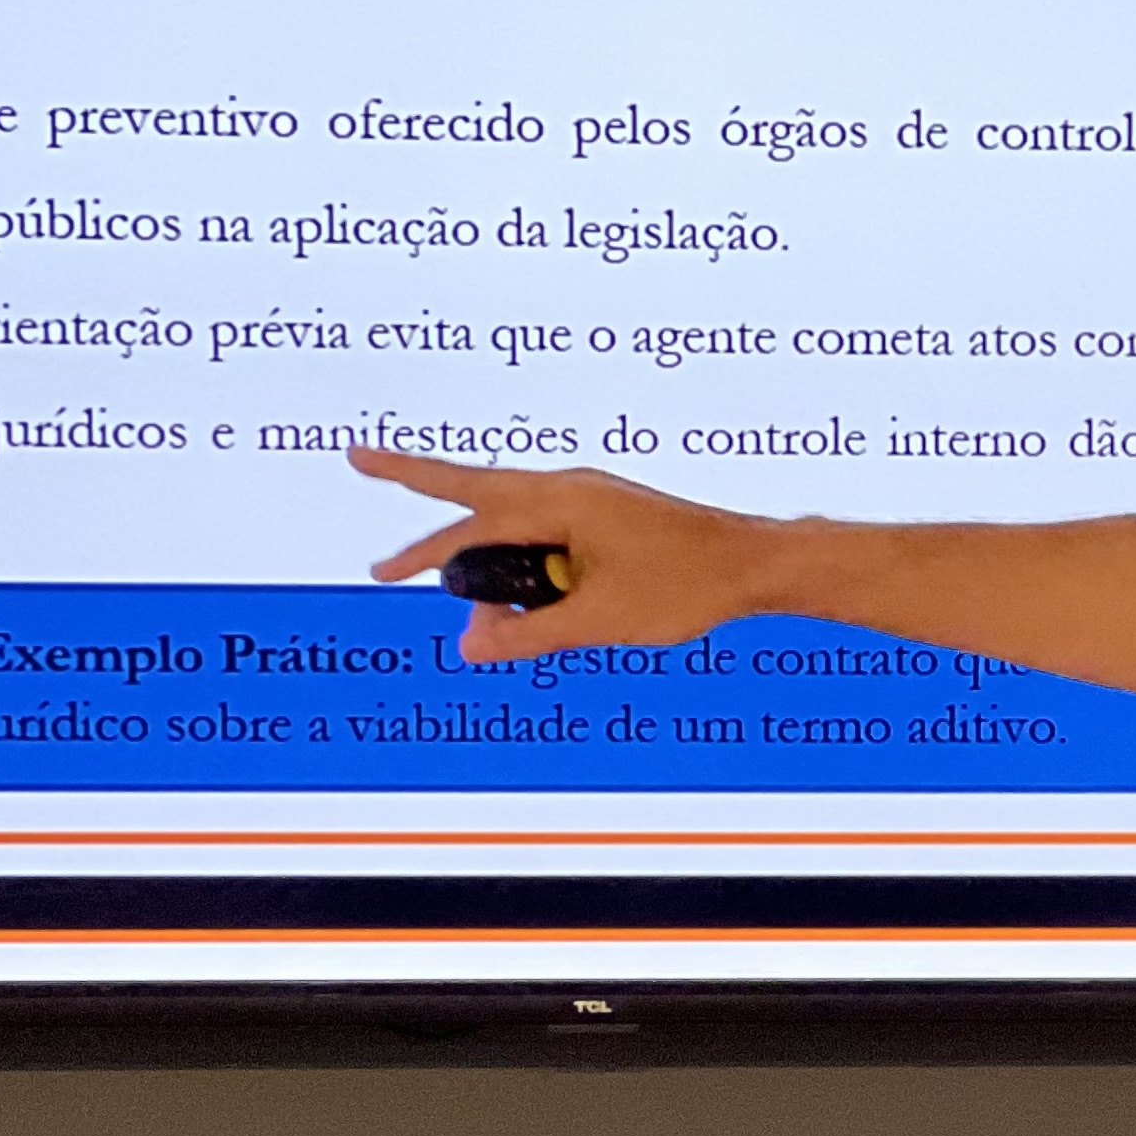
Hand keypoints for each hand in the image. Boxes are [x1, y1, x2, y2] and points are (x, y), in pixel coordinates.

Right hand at [354, 444, 778, 660]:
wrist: (755, 566)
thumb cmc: (687, 586)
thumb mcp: (598, 621)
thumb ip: (528, 634)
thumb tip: (469, 646)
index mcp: (558, 501)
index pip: (466, 523)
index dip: (419, 551)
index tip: (379, 571)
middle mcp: (567, 489)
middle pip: (476, 508)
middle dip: (433, 543)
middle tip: (384, 569)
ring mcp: (589, 500)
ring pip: (515, 531)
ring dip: (496, 574)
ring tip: (496, 624)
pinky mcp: (607, 518)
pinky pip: (550, 540)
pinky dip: (534, 572)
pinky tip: (542, 606)